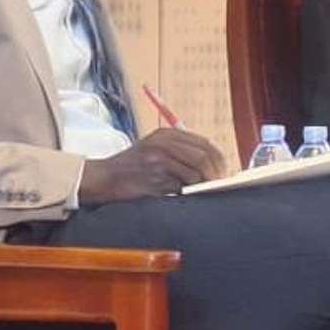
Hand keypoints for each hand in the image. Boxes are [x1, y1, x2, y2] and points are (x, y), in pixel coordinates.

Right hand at [80, 128, 227, 203]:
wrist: (104, 178)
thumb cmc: (133, 166)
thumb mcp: (155, 148)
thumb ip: (180, 152)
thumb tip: (213, 166)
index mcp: (167, 134)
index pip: (205, 144)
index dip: (219, 159)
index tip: (224, 171)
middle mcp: (163, 143)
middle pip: (203, 157)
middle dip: (215, 173)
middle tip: (218, 185)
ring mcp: (158, 160)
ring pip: (194, 172)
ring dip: (202, 185)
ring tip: (203, 192)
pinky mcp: (153, 178)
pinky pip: (180, 187)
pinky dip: (187, 192)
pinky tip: (186, 195)